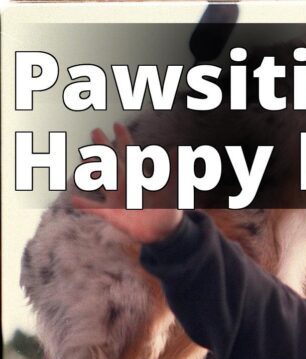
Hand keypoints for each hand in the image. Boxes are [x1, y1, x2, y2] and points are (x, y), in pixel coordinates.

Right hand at [71, 123, 182, 243]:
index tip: (117, 124)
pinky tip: (74, 199)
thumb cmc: (166, 210)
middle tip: (96, 131)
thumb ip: (171, 171)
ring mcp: (116, 198)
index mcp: (138, 178)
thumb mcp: (169, 190)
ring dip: (93, 170)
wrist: (161, 231)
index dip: (124, 139)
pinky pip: (95, 209)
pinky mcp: (112, 214)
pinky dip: (85, 205)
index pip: (130, 155)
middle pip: (112, 162)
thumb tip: (176, 150)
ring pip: (101, 181)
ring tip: (84, 158)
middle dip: (104, 147)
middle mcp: (125, 184)